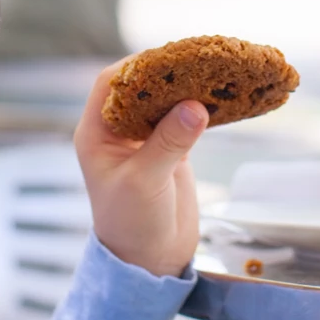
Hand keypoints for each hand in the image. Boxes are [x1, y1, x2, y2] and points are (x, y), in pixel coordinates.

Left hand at [73, 59, 208, 277]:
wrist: (150, 261)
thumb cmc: (132, 226)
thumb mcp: (145, 182)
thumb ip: (168, 143)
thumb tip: (195, 106)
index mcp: (96, 133)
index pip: (110, 84)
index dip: (137, 66)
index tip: (169, 57)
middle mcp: (117, 131)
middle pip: (141, 86)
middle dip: (168, 71)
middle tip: (201, 58)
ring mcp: (145, 138)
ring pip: (165, 99)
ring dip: (188, 87)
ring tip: (217, 72)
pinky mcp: (170, 148)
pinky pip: (185, 118)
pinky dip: (201, 106)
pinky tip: (223, 98)